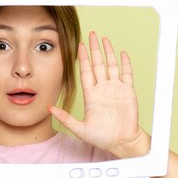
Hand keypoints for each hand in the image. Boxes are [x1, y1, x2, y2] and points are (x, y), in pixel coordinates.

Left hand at [49, 31, 149, 157]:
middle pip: (97, 64)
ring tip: (104, 39)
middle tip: (91, 34)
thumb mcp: (79, 128)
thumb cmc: (102, 137)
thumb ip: (65, 118)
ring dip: (108, 52)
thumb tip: (49, 108)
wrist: (121, 143)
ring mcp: (116, 89)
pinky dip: (125, 63)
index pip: (85, 72)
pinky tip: (121, 52)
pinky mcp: (128, 92)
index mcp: (91, 95)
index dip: (82, 59)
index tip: (79, 46)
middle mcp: (102, 89)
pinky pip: (126, 74)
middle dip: (94, 49)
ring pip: (111, 65)